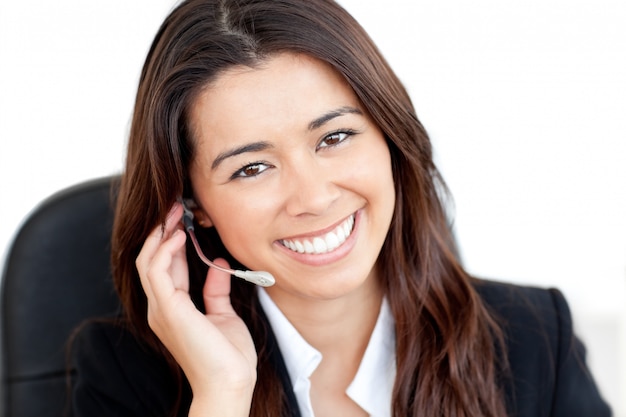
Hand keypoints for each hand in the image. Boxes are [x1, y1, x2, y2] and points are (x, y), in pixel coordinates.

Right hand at [135, 203, 256, 412]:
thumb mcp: (222, 313)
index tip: (185, 218)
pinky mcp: (168, 309)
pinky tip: (180, 234)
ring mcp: (160, 309)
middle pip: (151, 259)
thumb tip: (216, 263)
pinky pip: (156, 272)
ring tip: (176, 213)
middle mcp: (160, 307)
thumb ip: (215, 289)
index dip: (172, 241)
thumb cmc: (228, 355)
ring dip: (160, 234)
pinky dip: (164, 250)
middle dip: (162, 231)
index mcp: (172, 308)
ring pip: (147, 261)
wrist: (230, 382)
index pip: (165, 266)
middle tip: (176, 207)